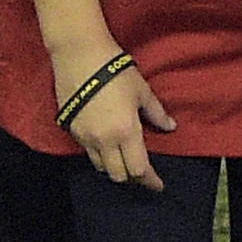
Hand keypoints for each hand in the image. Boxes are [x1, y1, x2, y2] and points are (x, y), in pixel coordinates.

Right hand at [56, 41, 172, 189]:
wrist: (79, 55)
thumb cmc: (115, 70)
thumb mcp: (142, 91)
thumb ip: (156, 113)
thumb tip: (170, 126)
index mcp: (126, 131)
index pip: (139, 169)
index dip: (150, 180)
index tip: (158, 185)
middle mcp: (104, 140)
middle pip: (119, 175)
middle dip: (132, 176)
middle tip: (141, 169)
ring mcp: (85, 137)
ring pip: (101, 166)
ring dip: (113, 166)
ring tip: (122, 157)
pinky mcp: (71, 129)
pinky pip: (88, 151)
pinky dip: (99, 153)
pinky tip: (105, 141)